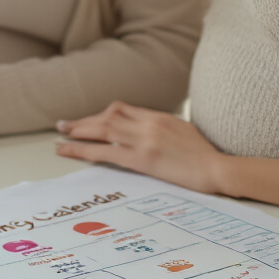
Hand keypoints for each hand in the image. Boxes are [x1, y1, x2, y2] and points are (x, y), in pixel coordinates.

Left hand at [54, 101, 228, 194]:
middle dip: (84, 121)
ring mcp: (144, 139)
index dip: (101, 115)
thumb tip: (148, 132)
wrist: (217, 168)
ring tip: (61, 136)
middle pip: (108, 116)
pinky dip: (83, 150)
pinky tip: (69, 151)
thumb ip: (163, 128)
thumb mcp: (184, 132)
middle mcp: (148, 123)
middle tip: (64, 125)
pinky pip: (105, 152)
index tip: (89, 121)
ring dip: (78, 132)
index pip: (122, 109)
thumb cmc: (205, 155)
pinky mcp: (142, 159)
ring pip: (102, 130)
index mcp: (158, 116)